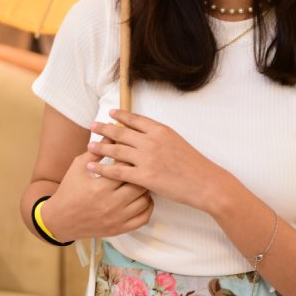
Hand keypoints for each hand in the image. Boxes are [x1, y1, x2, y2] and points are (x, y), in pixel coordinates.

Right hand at [44, 150, 153, 240]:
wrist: (60, 219)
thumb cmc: (69, 189)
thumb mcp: (78, 166)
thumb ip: (97, 152)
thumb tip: (112, 136)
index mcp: (100, 186)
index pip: (125, 168)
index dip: (130, 158)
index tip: (131, 152)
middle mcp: (111, 204)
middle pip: (138, 184)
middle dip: (140, 173)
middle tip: (140, 166)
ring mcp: (117, 219)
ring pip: (144, 200)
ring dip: (145, 189)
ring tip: (141, 180)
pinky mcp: (120, 229)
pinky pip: (143, 218)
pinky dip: (147, 207)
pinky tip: (142, 198)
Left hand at [88, 109, 222, 209]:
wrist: (206, 182)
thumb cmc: (194, 165)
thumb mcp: (177, 142)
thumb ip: (160, 137)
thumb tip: (145, 134)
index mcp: (161, 131)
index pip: (135, 119)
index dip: (120, 115)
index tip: (109, 113)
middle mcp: (151, 141)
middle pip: (121, 132)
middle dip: (104, 128)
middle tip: (92, 126)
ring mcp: (147, 159)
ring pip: (116, 150)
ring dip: (100, 147)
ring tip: (89, 145)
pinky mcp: (144, 177)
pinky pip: (117, 172)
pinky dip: (102, 168)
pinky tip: (92, 166)